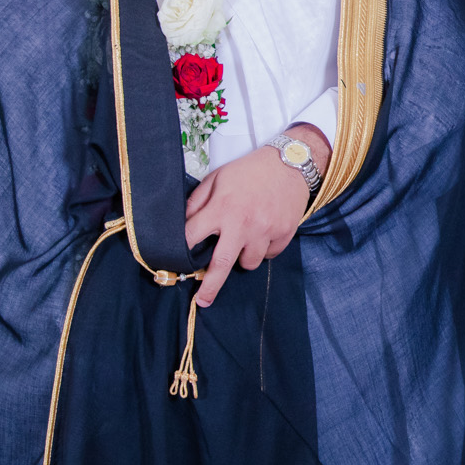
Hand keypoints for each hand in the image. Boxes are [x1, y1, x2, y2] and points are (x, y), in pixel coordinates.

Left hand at [184, 122, 330, 306]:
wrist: (290, 163)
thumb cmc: (250, 170)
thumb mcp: (217, 178)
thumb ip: (198, 201)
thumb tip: (182, 223)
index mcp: (221, 208)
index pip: (192, 237)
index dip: (180, 251)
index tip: (174, 262)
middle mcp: (242, 223)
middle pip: (221, 265)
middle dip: (209, 286)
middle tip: (201, 301)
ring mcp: (265, 231)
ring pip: (249, 263)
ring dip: (243, 257)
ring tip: (244, 240)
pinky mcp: (283, 234)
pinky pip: (269, 255)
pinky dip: (264, 249)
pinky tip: (263, 232)